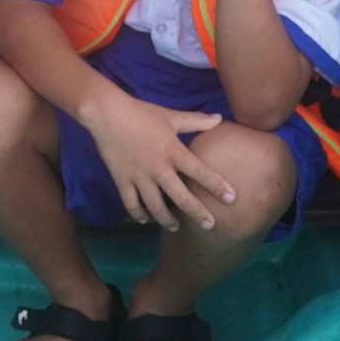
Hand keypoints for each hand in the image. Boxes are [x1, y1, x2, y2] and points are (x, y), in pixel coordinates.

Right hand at [80, 89, 235, 231]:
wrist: (107, 114)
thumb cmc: (142, 113)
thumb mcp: (171, 116)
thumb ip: (196, 121)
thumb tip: (219, 118)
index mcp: (173, 151)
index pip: (200, 172)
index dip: (217, 186)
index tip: (232, 199)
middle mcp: (158, 168)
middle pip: (181, 197)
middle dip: (197, 212)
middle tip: (210, 226)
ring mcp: (139, 176)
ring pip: (155, 206)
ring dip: (167, 220)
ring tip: (176, 227)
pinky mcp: (121, 180)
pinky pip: (131, 203)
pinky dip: (139, 214)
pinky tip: (146, 219)